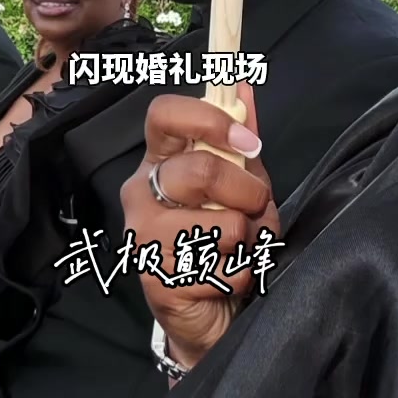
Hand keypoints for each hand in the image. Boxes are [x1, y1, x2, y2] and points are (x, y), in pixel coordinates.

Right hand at [120, 82, 278, 371]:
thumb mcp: (240, 183)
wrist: (211, 311)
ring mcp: (143, 235)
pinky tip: (225, 277)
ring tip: (239, 249)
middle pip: (201, 171)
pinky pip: (223, 268)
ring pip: (222, 225)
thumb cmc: (224, 238)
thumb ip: (240, 139)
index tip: (246, 140)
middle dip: (248, 193)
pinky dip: (242, 274)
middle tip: (255, 209)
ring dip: (248, 240)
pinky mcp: (156, 278)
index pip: (163, 114)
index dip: (208, 119)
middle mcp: (141, 192)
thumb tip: (244, 86)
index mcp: (159, 161)